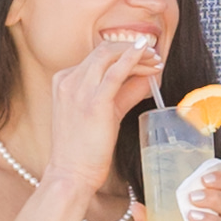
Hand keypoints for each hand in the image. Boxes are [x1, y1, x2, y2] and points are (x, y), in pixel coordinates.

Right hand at [50, 27, 165, 177]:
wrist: (71, 173)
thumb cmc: (84, 148)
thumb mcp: (104, 112)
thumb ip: (124, 93)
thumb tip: (147, 78)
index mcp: (65, 81)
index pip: (97, 56)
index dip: (124, 51)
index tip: (144, 55)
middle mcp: (69, 81)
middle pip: (104, 50)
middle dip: (132, 48)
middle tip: (154, 55)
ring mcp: (78, 90)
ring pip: (109, 56)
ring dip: (137, 53)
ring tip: (155, 59)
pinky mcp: (93, 102)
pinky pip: (115, 72)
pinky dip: (132, 60)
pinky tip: (147, 58)